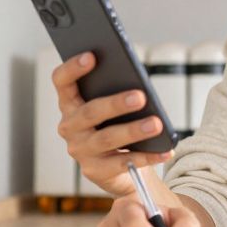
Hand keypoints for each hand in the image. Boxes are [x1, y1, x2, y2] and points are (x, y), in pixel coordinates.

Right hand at [52, 52, 173, 196]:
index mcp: (70, 102)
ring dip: (134, 130)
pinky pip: (123, 162)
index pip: (62, 81)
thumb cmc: (118, 124)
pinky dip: (147, 156)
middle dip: (116, 103)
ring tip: (156, 124)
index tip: (92, 55)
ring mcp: (81, 150)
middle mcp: (70, 126)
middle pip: (90, 111)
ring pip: (107, 138)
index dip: (73, 68)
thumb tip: (139, 87)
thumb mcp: (114, 107)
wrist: (120, 167)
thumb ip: (118, 91)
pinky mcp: (95, 171)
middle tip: (140, 96)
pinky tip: (165, 150)